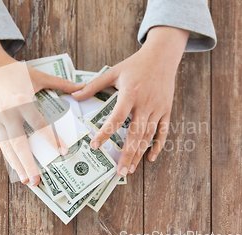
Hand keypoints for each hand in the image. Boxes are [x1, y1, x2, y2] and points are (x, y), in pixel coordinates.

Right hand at [0, 41, 84, 185]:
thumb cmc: (16, 72)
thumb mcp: (40, 76)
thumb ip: (61, 84)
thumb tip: (82, 88)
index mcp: (22, 101)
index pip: (39, 125)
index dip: (51, 140)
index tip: (62, 151)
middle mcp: (8, 114)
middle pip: (19, 144)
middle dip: (28, 163)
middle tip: (36, 180)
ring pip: (8, 148)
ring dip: (17, 165)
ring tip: (26, 181)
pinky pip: (2, 144)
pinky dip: (9, 157)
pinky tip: (16, 168)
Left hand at [72, 26, 188, 176]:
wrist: (162, 56)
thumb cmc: (135, 64)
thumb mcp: (113, 72)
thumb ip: (93, 85)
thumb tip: (74, 95)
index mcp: (130, 94)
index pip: (116, 118)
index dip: (106, 133)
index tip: (95, 146)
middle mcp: (145, 103)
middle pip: (135, 133)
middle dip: (127, 154)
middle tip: (120, 172)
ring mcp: (157, 108)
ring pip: (149, 135)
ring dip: (139, 154)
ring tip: (130, 169)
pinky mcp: (166, 110)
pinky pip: (163, 131)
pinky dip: (158, 145)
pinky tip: (150, 158)